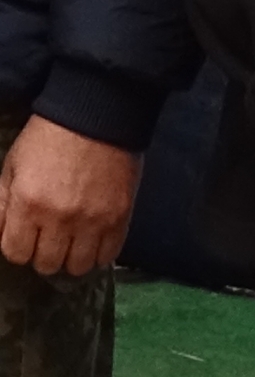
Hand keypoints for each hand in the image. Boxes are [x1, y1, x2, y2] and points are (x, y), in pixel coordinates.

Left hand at [0, 117, 141, 276]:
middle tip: (50, 234)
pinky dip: (99, 252)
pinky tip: (95, 237)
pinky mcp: (120, 215)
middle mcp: (60, 217)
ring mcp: (93, 219)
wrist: (98, 110)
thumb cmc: (50, 136)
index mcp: (28, 203)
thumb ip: (2, 205)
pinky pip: (108, 255)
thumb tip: (0, 235)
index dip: (18, 245)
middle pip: (46, 264)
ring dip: (72, 255)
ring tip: (74, 238)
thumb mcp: (13, 166)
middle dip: (43, 251)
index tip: (26, 234)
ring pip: (76, 266)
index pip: (15, 253)